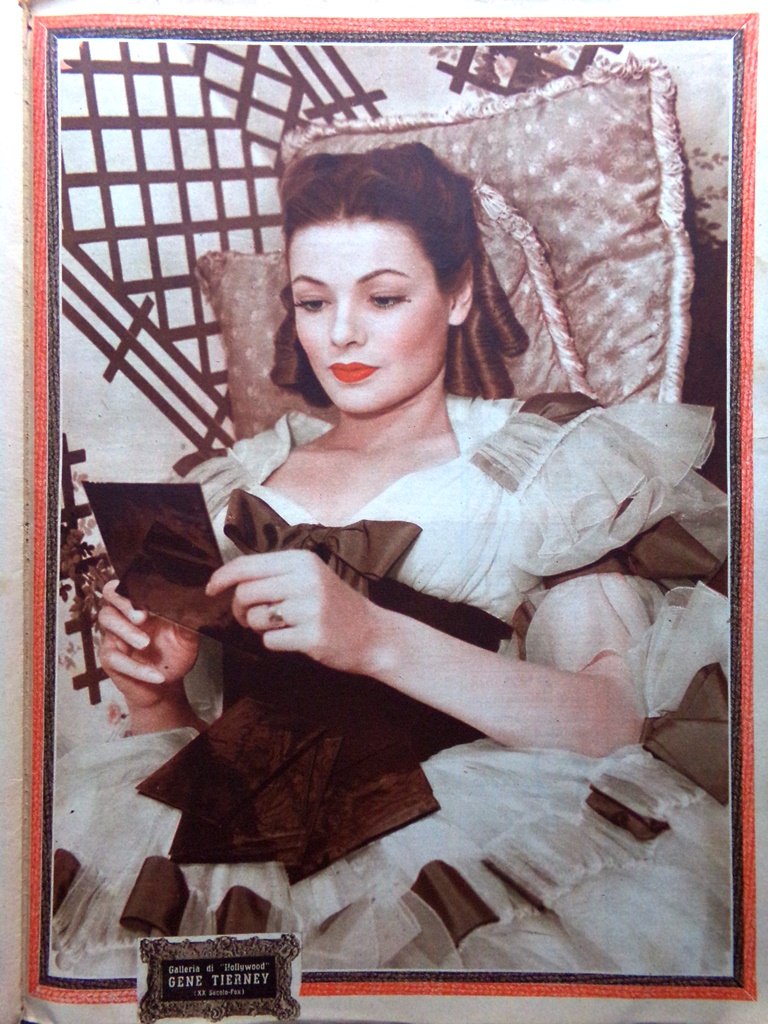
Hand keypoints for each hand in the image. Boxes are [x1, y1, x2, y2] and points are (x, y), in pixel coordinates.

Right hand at [97, 580, 201, 732]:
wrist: (168, 685)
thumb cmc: (174, 655)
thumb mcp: (187, 637)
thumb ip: (190, 620)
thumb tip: (199, 605)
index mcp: (143, 603)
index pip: (131, 582)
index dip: (135, 585)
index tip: (151, 595)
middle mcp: (125, 614)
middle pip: (110, 594)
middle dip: (124, 602)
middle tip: (141, 616)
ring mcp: (115, 634)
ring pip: (107, 620)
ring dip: (127, 631)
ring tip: (145, 643)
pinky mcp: (110, 658)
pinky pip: (115, 658)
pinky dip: (136, 668)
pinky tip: (155, 674)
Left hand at [206, 551, 383, 675]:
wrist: (374, 634)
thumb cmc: (335, 606)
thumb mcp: (310, 577)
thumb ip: (275, 575)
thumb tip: (229, 580)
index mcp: (302, 560)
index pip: (248, 565)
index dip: (222, 577)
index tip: (211, 589)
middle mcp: (305, 580)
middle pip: (245, 593)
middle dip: (239, 609)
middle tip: (249, 618)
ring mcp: (310, 608)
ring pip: (254, 618)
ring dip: (258, 627)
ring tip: (281, 626)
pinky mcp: (312, 635)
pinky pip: (270, 641)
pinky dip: (275, 643)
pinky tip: (296, 639)